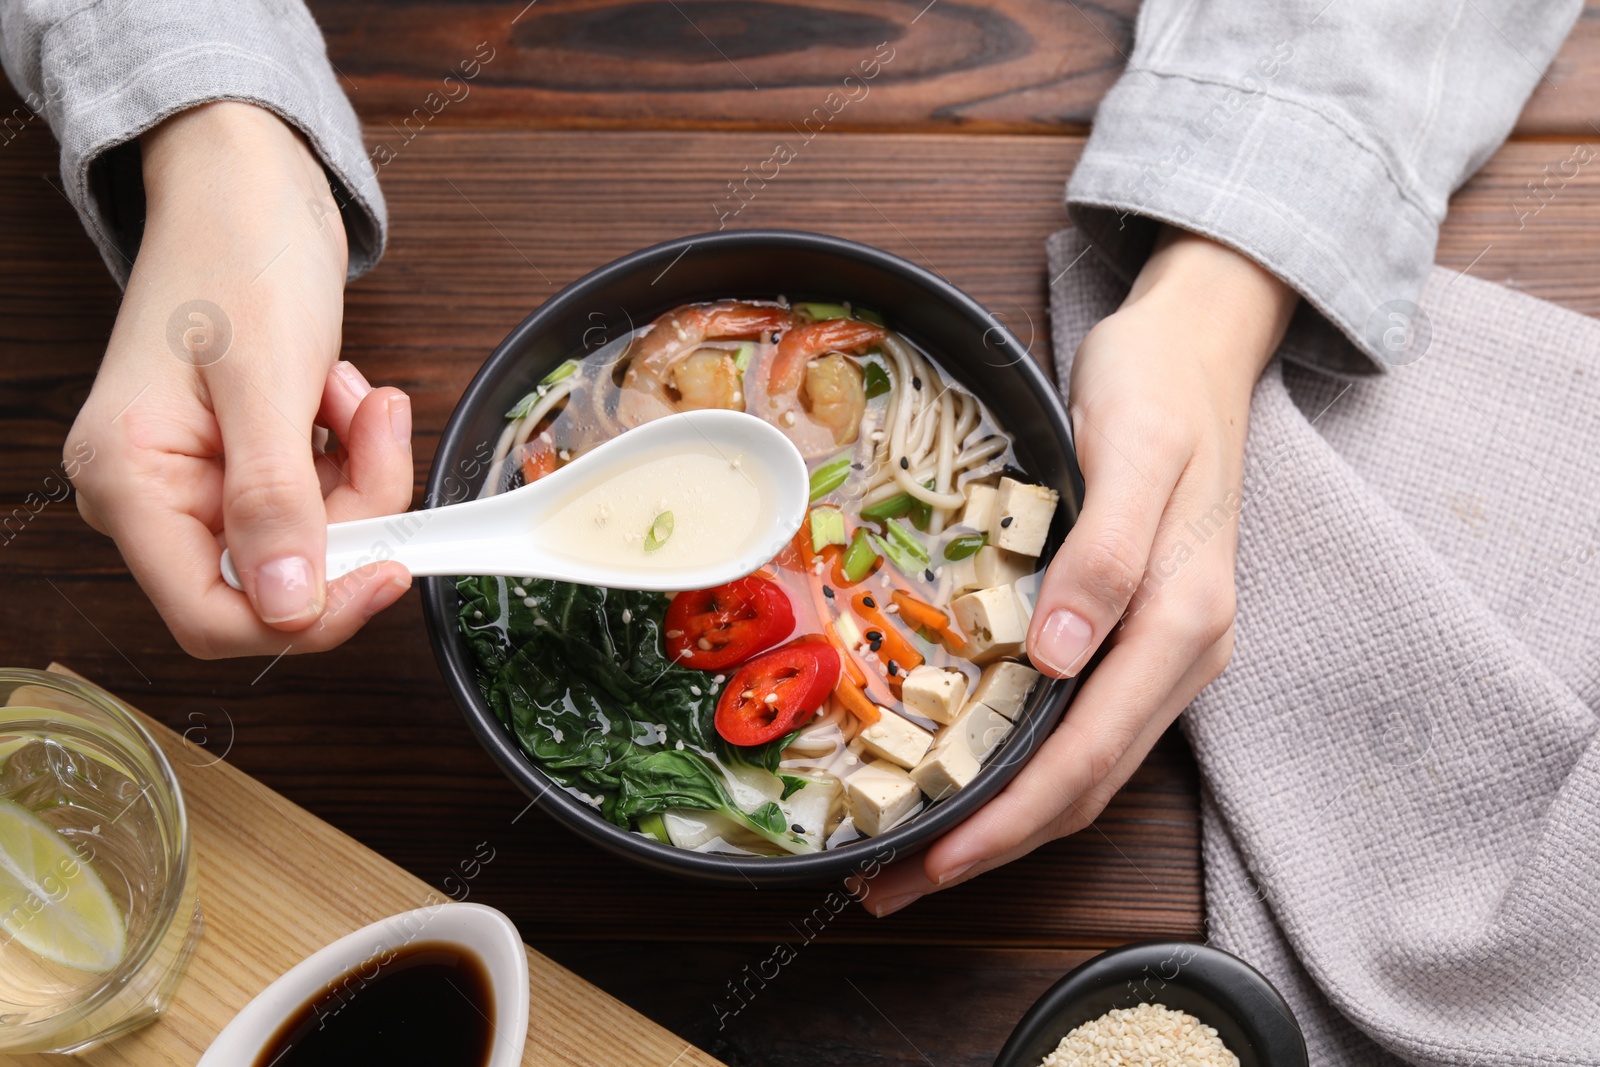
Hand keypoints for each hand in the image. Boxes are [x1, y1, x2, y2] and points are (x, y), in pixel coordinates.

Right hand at [65, 102, 413, 658]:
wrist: (248, 183)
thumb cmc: (238, 251)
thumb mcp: (267, 378)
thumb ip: (274, 498)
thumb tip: (285, 608)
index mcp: (129, 481)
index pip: (212, 617)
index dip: (310, 614)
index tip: (389, 570)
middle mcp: (152, 495)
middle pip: (276, 581)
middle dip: (350, 516)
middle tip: (377, 431)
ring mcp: (197, 481)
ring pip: (310, 541)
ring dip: (359, 475)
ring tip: (356, 394)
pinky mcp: (242, 463)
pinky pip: (318, 500)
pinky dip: (351, 455)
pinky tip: (343, 392)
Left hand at [868, 228, 1296, 913]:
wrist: (1201, 346)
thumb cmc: (1160, 387)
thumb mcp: (1134, 449)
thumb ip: (1107, 554)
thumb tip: (1059, 658)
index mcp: (1183, 623)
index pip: (1085, 757)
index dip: (1004, 820)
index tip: (930, 860)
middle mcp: (1179, 655)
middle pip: (1080, 786)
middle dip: (989, 844)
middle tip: (892, 880)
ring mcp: (1160, 649)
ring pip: (1079, 766)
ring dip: (999, 817)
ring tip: (912, 846)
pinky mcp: (1133, 632)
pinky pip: (1076, 724)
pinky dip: (1016, 763)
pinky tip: (963, 768)